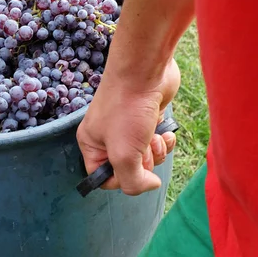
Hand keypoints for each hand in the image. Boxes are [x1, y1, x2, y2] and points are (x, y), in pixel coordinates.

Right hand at [76, 58, 179, 195]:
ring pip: (145, 158)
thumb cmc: (127, 109)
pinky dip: (164, 141)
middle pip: (128, 169)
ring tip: (154, 137)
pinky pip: (157, 143)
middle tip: (142, 146)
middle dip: (142, 163)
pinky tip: (166, 132)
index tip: (132, 169)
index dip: (120, 180)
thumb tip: (149, 185)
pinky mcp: (146, 120)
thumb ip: (132, 181)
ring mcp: (127, 128)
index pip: (103, 178)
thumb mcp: (123, 154)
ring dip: (155, 152)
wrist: (143, 71)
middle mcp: (107, 137)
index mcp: (91, 144)